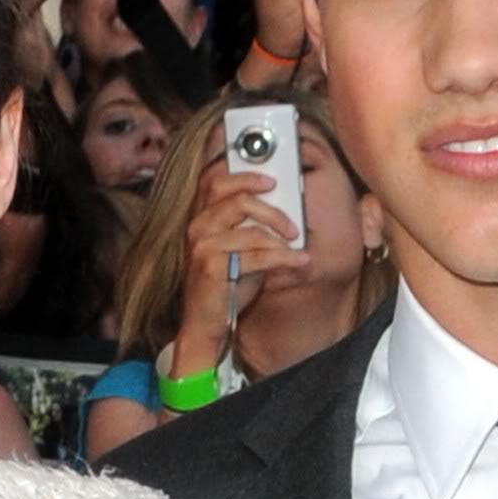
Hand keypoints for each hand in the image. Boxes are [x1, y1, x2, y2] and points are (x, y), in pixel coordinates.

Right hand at [171, 162, 307, 373]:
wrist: (204, 323)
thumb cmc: (224, 285)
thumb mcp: (236, 249)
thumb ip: (250, 227)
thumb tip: (286, 213)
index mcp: (201, 218)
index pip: (215, 180)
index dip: (245, 175)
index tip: (272, 181)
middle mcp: (198, 227)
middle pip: (237, 198)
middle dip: (272, 209)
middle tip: (292, 225)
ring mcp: (203, 246)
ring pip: (251, 229)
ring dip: (281, 239)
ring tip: (297, 247)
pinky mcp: (213, 267)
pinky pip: (257, 255)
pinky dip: (284, 258)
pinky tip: (299, 261)